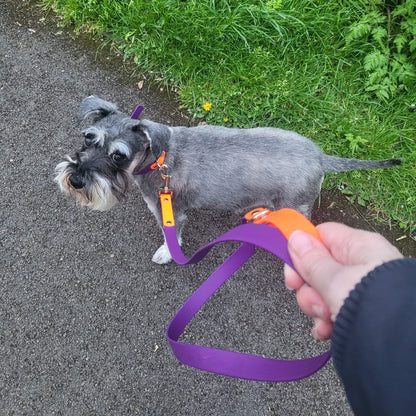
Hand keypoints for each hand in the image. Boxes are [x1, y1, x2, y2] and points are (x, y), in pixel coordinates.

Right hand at [284, 223, 402, 339]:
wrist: (398, 346)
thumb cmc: (370, 305)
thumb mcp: (334, 280)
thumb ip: (311, 260)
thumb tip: (295, 236)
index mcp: (359, 246)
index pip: (322, 236)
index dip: (302, 251)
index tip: (291, 271)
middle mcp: (362, 265)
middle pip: (319, 266)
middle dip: (308, 287)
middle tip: (311, 299)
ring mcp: (362, 289)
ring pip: (324, 291)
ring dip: (316, 307)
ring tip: (325, 318)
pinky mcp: (362, 311)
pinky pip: (334, 309)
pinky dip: (326, 321)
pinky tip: (326, 330)